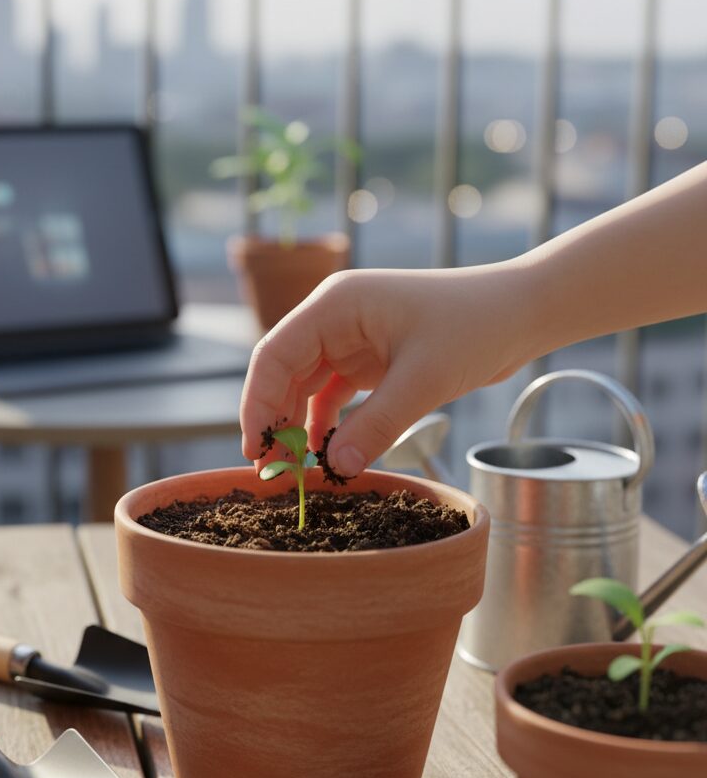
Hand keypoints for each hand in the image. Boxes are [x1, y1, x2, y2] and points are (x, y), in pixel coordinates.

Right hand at [239, 264, 536, 478]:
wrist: (520, 312)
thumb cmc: (475, 327)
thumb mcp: (424, 380)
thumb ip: (376, 426)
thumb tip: (333, 469)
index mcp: (335, 305)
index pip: (274, 355)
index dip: (258, 404)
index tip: (257, 450)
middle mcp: (333, 318)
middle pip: (283, 372)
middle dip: (274, 421)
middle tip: (272, 472)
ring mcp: (349, 338)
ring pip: (304, 385)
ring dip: (297, 425)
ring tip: (294, 470)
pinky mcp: (368, 358)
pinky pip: (332, 394)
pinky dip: (325, 423)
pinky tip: (325, 453)